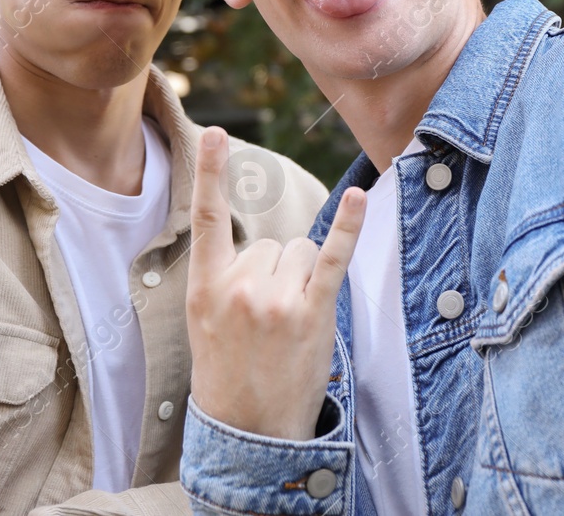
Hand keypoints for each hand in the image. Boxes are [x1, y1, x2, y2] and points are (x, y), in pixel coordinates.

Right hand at [185, 126, 365, 440]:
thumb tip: (268, 244)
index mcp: (204, 287)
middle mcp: (239, 288)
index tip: (216, 133)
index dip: (211, 174)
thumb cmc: (229, 370)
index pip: (207, 219)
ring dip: (302, 277)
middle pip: (272, 241)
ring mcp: (276, 301)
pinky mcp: (312, 313)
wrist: (246, 429)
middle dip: (276, 271)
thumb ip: (226, 277)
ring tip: (288, 323)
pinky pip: (332, 257)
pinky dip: (348, 227)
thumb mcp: (205, 321)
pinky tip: (359, 198)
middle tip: (267, 320)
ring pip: (300, 250)